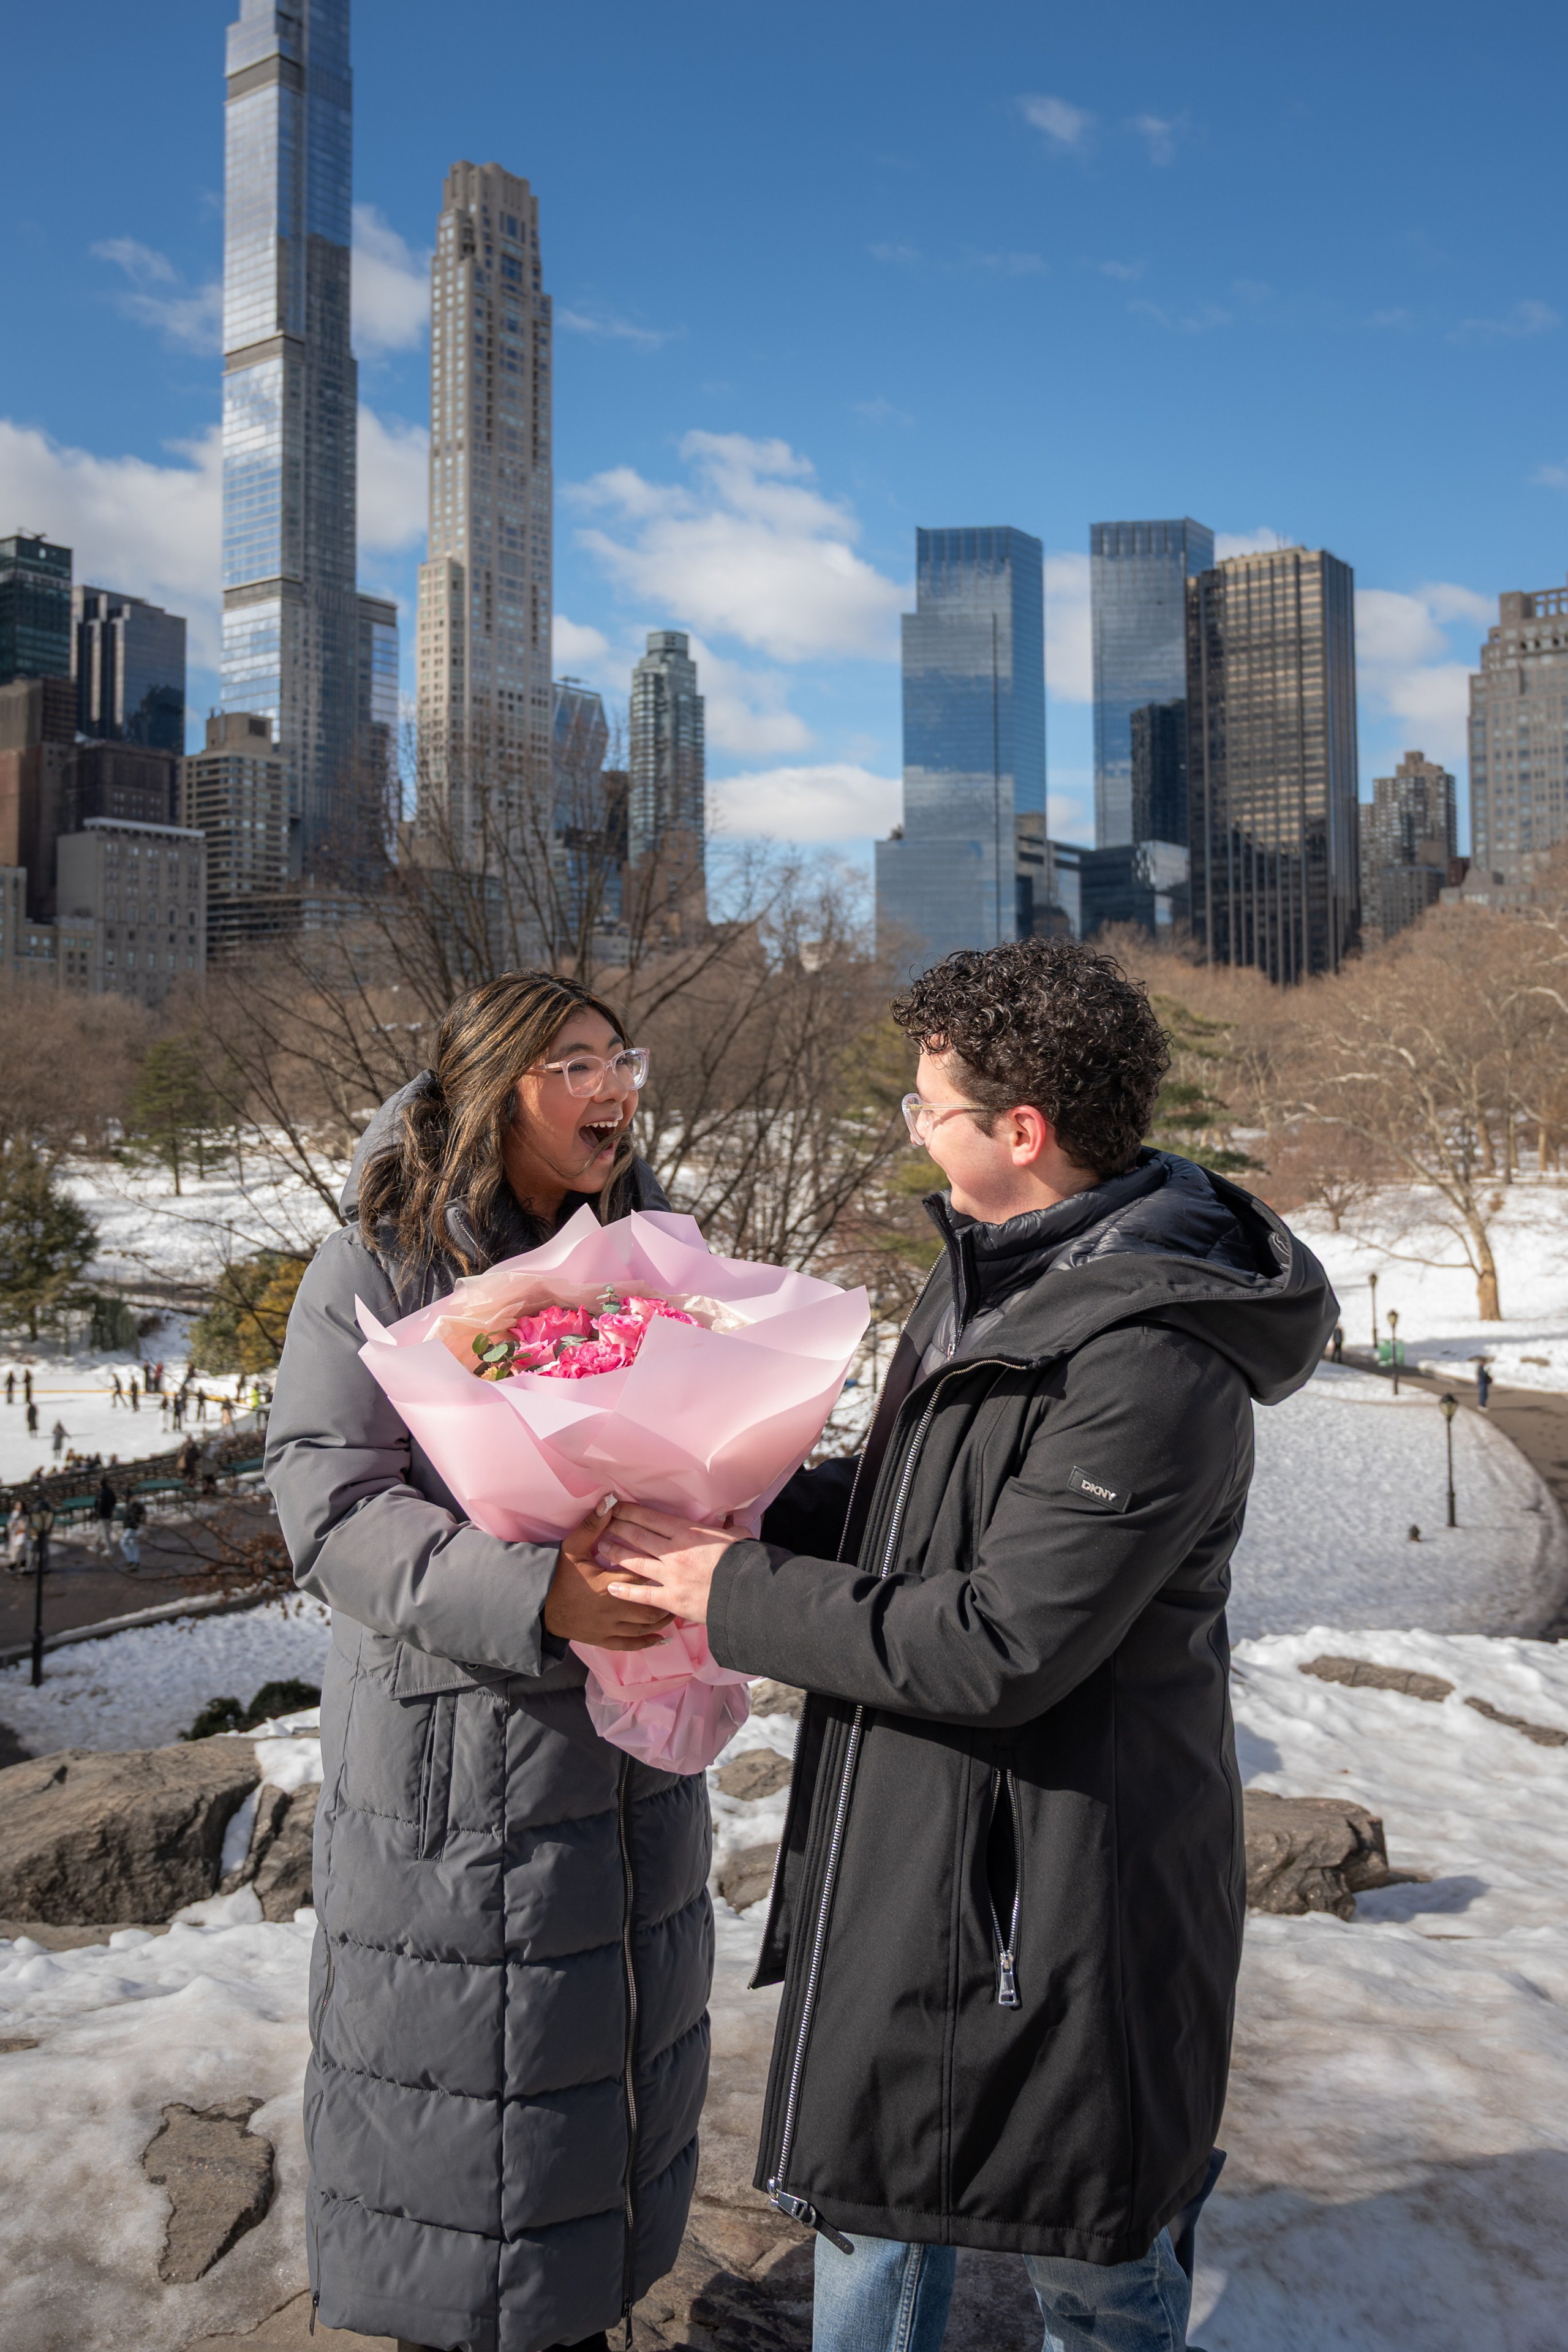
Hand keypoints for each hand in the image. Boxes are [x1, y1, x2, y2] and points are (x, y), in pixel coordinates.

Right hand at [543, 1495, 674, 1650]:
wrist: (538, 1606)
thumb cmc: (557, 1574)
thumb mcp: (572, 1547)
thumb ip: (593, 1525)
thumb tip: (608, 1501)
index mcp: (606, 1584)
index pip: (641, 1577)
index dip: (659, 1572)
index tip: (672, 1566)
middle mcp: (611, 1609)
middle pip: (649, 1606)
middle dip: (666, 1600)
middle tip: (679, 1590)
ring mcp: (608, 1628)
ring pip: (644, 1628)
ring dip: (662, 1620)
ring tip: (674, 1611)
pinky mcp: (603, 1641)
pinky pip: (630, 1645)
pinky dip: (648, 1643)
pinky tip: (661, 1639)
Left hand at [600, 1503, 735, 1627]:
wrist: (748, 1593)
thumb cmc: (745, 1562)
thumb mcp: (738, 1537)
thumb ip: (729, 1527)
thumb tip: (732, 1519)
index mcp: (689, 1533)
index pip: (652, 1518)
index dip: (631, 1511)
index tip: (617, 1506)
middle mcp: (675, 1552)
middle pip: (639, 1536)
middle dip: (619, 1527)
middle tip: (604, 1523)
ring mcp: (671, 1576)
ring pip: (636, 1561)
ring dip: (617, 1553)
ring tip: (603, 1547)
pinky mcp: (671, 1600)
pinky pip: (643, 1594)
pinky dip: (626, 1590)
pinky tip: (611, 1587)